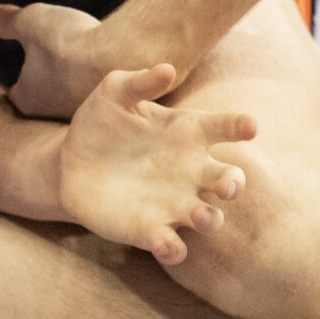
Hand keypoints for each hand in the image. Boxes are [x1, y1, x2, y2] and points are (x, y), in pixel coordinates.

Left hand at [0, 2, 114, 118]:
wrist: (123, 54)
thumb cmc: (69, 43)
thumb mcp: (30, 22)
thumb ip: (7, 21)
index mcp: (28, 100)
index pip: (15, 96)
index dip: (16, 81)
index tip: (19, 70)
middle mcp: (53, 115)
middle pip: (45, 101)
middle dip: (48, 85)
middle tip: (52, 65)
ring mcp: (84, 114)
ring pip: (75, 100)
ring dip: (77, 83)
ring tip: (82, 62)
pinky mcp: (111, 108)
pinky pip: (100, 95)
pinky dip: (101, 82)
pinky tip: (108, 66)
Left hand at [58, 69, 253, 263]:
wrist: (69, 162)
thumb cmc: (100, 122)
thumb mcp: (114, 93)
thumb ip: (140, 82)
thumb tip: (168, 69)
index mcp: (188, 133)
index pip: (224, 127)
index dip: (241, 126)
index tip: (250, 126)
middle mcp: (190, 171)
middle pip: (228, 180)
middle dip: (234, 183)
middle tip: (229, 184)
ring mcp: (173, 203)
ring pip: (208, 218)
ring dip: (210, 220)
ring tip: (201, 215)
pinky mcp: (149, 229)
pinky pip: (172, 246)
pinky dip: (173, 249)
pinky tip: (165, 244)